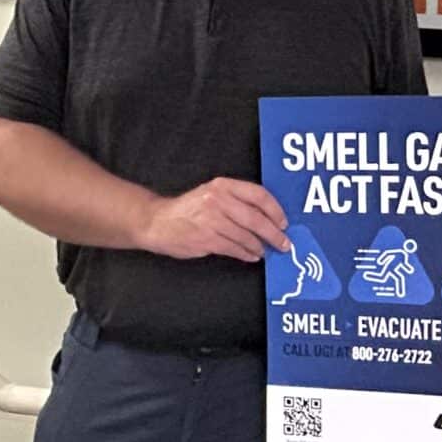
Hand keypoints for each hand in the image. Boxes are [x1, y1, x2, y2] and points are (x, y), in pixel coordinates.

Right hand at [139, 178, 289, 262]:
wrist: (157, 222)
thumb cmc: (188, 210)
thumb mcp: (211, 195)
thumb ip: (236, 201)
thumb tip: (266, 217)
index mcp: (222, 185)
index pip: (258, 194)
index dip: (275, 210)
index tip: (284, 222)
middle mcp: (218, 200)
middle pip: (256, 218)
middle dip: (273, 233)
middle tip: (284, 243)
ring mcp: (212, 220)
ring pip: (246, 236)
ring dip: (260, 246)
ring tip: (265, 250)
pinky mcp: (206, 239)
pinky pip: (234, 248)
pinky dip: (246, 254)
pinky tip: (251, 256)